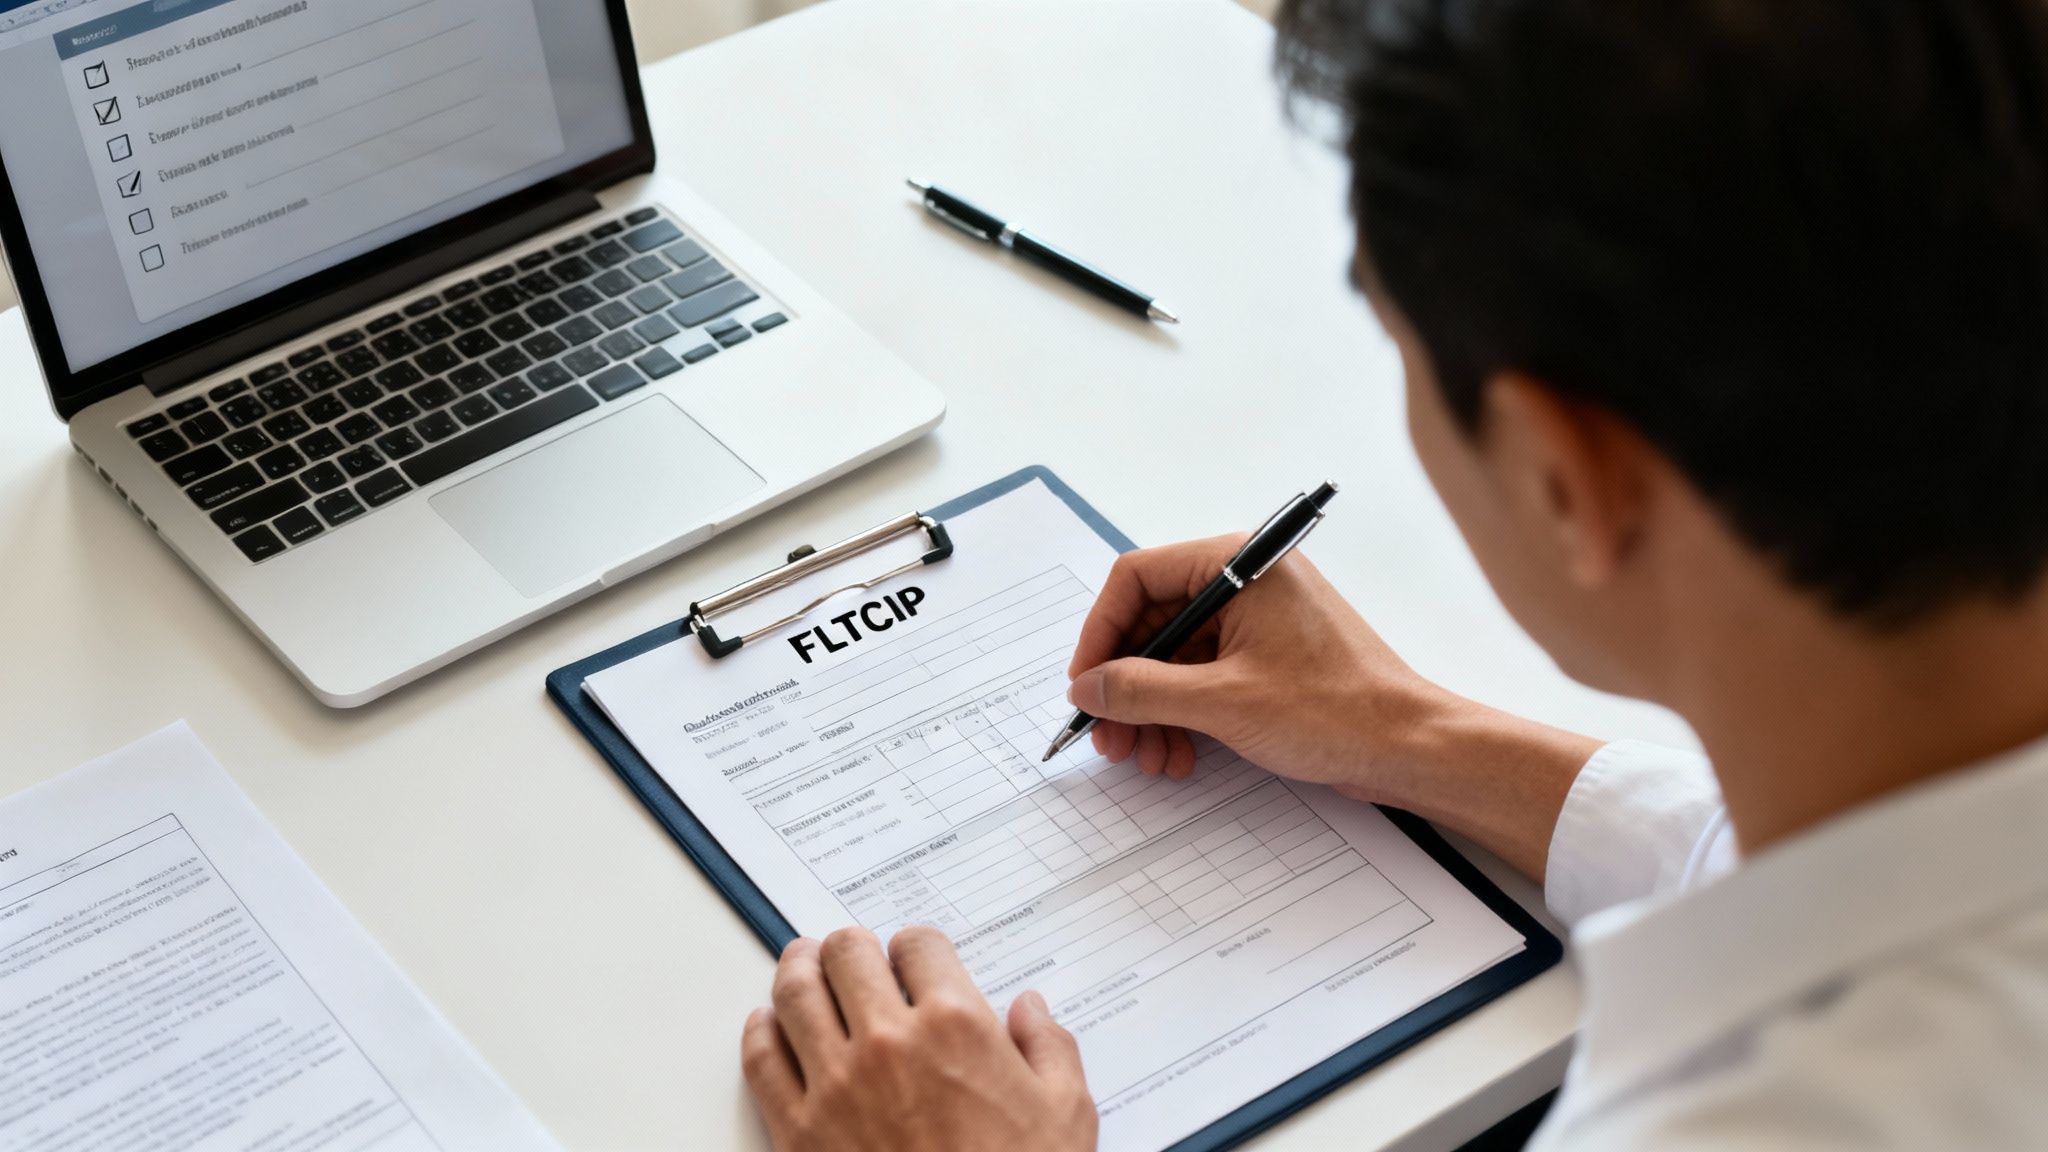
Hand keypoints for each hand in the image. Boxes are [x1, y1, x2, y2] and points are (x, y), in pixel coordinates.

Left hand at [741, 926, 1096, 1151]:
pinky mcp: (799, 1130)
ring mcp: (837, 1084)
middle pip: (847, 953)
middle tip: (853, 955)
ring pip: (796, 992)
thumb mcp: (1066, 1115)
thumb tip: (1031, 1010)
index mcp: (957, 1026)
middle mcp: (890, 1042)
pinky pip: (763, 1059)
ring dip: (800, 970)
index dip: (916, 947)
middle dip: (853, 948)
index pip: (918, 944)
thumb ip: (1050, 1048)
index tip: (914, 959)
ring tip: (804, 965)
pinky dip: (761, 1032)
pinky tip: (770, 1025)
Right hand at [1066, 536, 1453, 798]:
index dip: (1100, 634)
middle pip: (1152, 623)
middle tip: (1110, 738)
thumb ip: (1142, 691)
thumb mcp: (1222, 702)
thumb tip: (1087, 688)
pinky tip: (1178, 755)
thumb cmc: (1336, 710)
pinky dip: (1182, 716)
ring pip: (1173, 658)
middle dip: (1125, 686)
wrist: (1408, 748)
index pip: (1137, 578)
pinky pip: (1202, 677)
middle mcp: (1245, 583)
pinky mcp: (1266, 658)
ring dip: (1150, 710)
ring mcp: (1256, 621)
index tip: (1085, 686)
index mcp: (1239, 565)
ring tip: (1146, 758)